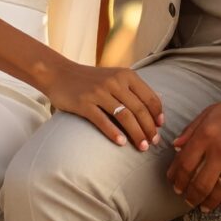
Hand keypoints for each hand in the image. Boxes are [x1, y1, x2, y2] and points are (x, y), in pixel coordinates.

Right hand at [44, 62, 163, 150]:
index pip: (149, 97)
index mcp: (125, 75)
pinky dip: (113, 133)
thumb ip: (133, 88)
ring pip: (124, 116)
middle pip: (139, 109)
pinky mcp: (84, 103)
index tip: (160, 128)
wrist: (60, 74)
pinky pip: (102, 120)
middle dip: (149, 128)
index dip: (157, 114)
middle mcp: (114, 82)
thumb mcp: (115, 76)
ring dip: (136, 133)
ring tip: (142, 146)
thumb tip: (158, 104)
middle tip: (154, 143)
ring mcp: (98, 92)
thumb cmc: (91, 79)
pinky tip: (121, 143)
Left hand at [167, 84, 220, 210]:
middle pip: (199, 182)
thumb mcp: (210, 112)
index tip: (174, 184)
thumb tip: (176, 146)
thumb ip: (191, 129)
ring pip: (218, 190)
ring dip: (208, 202)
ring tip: (203, 206)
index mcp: (206, 133)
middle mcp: (220, 148)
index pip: (185, 163)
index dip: (176, 177)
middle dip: (190, 195)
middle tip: (187, 199)